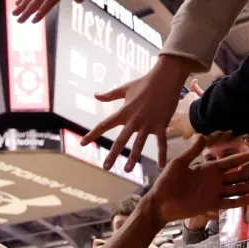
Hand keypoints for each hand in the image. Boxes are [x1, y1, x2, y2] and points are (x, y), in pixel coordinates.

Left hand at [82, 54, 195, 169]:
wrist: (166, 78)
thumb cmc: (144, 82)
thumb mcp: (124, 88)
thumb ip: (109, 95)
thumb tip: (95, 95)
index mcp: (124, 112)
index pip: (104, 125)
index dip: (92, 134)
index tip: (82, 143)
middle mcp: (134, 120)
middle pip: (121, 140)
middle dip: (113, 154)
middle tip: (106, 166)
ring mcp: (148, 124)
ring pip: (139, 144)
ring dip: (133, 158)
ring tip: (126, 170)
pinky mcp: (161, 125)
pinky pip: (161, 143)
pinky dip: (162, 154)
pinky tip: (160, 166)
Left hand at [146, 136, 248, 223]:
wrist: (159, 203)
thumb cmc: (166, 183)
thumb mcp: (178, 164)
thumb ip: (192, 152)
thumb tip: (202, 135)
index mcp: (208, 169)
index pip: (231, 162)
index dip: (246, 157)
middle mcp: (215, 180)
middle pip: (240, 175)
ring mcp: (214, 193)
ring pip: (239, 188)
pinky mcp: (211, 205)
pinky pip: (230, 202)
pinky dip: (243, 200)